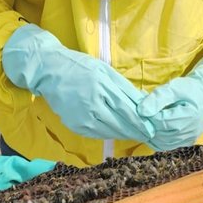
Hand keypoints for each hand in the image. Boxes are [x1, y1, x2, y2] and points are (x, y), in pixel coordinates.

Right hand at [2, 24, 154, 141]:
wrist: (49, 72)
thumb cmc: (80, 66)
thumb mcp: (104, 70)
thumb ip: (123, 87)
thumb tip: (142, 102)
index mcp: (101, 86)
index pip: (126, 109)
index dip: (140, 121)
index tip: (152, 128)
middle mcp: (91, 104)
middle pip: (119, 123)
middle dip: (136, 131)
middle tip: (149, 135)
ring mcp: (81, 117)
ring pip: (109, 131)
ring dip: (124, 133)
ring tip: (136, 134)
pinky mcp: (75, 125)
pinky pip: (97, 133)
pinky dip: (109, 133)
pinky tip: (118, 131)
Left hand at [138, 44, 202, 150]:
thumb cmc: (190, 89)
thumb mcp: (175, 87)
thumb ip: (158, 98)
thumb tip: (141, 111)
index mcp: (190, 116)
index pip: (161, 121)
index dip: (147, 116)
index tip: (139, 108)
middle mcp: (190, 131)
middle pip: (160, 133)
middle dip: (147, 125)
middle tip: (139, 115)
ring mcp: (188, 139)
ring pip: (161, 143)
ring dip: (150, 133)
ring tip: (145, 121)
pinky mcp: (185, 143)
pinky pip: (166, 146)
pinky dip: (155, 140)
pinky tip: (151, 130)